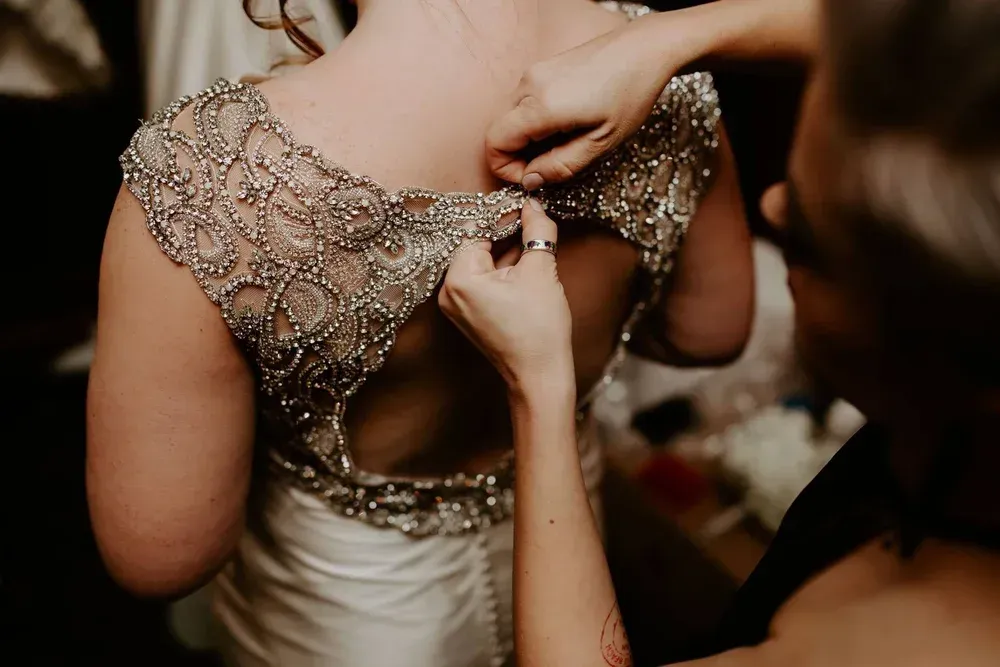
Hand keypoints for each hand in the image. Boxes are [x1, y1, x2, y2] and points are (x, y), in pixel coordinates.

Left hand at [439, 200, 573, 395]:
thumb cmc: (539, 329)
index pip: (476, 231)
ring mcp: (456, 307)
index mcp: (458, 279)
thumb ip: (537, 231)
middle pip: (477, 247)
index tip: (524, 205)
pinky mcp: (469, 316)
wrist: (540, 376)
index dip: (502, 216)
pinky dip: (502, 273)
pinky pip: (483, 283)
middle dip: (505, 234)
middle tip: (531, 220)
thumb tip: (534, 205)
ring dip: (506, 253)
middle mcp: (448, 293)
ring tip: (533, 242)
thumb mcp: (541, 271)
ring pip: (482, 265)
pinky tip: (526, 265)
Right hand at [486, 14, 676, 188]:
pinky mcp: (541, 68)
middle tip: (551, 164)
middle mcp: (529, 85)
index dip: (506, 169)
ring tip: (563, 142)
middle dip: (517, 156)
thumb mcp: (601, 142)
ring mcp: (533, 73)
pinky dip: (534, 121)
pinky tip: (565, 123)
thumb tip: (530, 180)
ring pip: (510, 118)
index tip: (533, 178)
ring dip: (527, 139)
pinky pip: (522, 102)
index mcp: (541, 106)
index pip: (494, 144)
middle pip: (499, 131)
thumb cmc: (630, 93)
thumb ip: (561, 165)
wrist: (645, 49)